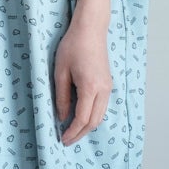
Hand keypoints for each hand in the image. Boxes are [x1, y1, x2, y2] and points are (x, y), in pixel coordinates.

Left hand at [53, 22, 111, 145]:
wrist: (90, 29)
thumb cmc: (73, 45)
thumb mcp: (61, 71)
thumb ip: (61, 96)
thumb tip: (62, 117)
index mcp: (90, 87)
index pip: (82, 119)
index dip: (72, 132)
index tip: (62, 139)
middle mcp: (103, 90)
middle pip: (94, 122)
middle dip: (80, 133)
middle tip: (67, 139)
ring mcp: (108, 87)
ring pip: (100, 115)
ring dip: (87, 126)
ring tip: (73, 131)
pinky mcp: (108, 83)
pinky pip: (102, 107)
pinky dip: (93, 116)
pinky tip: (82, 116)